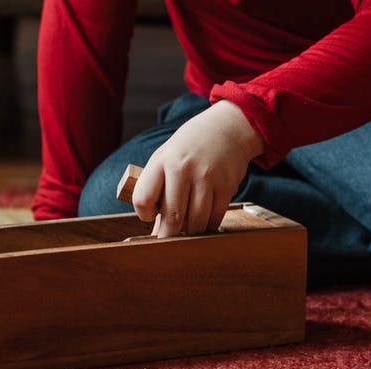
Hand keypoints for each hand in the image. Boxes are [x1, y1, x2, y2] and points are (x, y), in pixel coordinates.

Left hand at [131, 100, 263, 235]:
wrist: (226, 129)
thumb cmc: (190, 148)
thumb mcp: (166, 160)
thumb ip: (158, 192)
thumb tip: (156, 234)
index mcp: (161, 161)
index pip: (143, 199)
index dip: (144, 214)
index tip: (150, 215)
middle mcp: (183, 168)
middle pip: (172, 216)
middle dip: (170, 234)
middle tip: (170, 237)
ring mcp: (207, 177)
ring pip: (196, 222)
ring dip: (191, 232)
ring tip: (188, 229)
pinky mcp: (227, 186)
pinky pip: (215, 218)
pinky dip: (208, 226)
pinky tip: (204, 221)